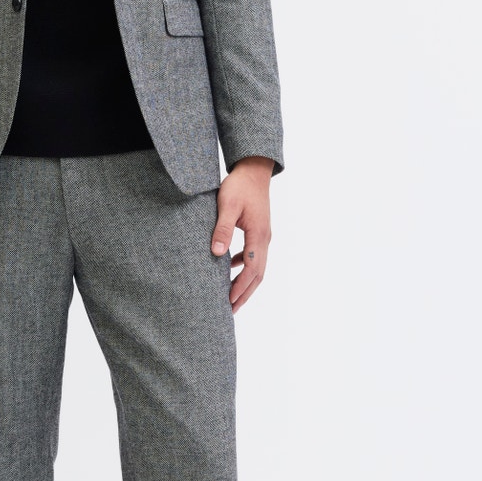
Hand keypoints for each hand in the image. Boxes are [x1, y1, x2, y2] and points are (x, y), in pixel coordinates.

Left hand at [211, 156, 273, 312]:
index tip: (228, 302)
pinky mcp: (258, 232)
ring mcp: (263, 236)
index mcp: (258, 235)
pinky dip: (243, 267)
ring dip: (245, 283)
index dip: (240, 288)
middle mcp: (264, 239)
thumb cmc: (239, 185)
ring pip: (257, 267)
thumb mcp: (227, 205)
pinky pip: (253, 256)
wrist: (254, 169)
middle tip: (230, 311)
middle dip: (244, 293)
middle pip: (258, 274)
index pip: (251, 269)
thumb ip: (222, 229)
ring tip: (230, 297)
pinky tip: (229, 268)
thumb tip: (217, 254)